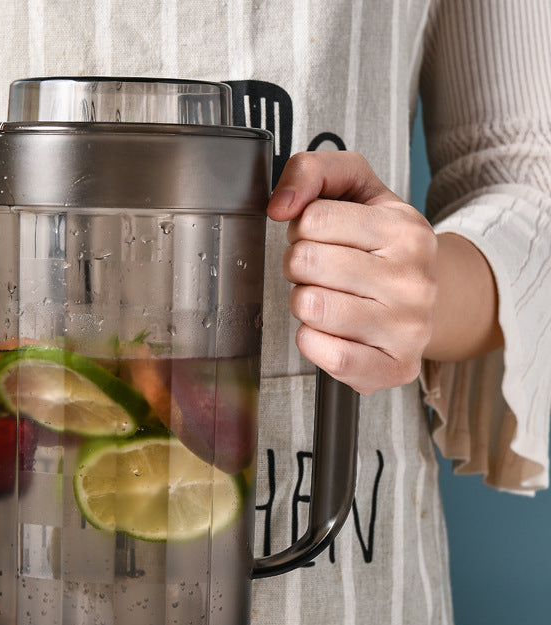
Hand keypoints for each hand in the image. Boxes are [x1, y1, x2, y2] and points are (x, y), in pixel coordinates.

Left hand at [268, 150, 437, 394]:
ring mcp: (407, 327)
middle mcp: (414, 279)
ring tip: (327, 298)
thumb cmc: (383, 249)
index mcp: (406, 229)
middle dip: (298, 265)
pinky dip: (312, 341)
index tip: (320, 237)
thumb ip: (313, 170)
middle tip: (320, 271)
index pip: (313, 219)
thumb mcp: (357, 191)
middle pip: (305, 262)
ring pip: (311, 306)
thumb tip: (280, 203)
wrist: (428, 302)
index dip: (302, 228)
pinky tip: (330, 331)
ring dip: (303, 302)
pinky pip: (326, 353)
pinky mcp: (394, 368)